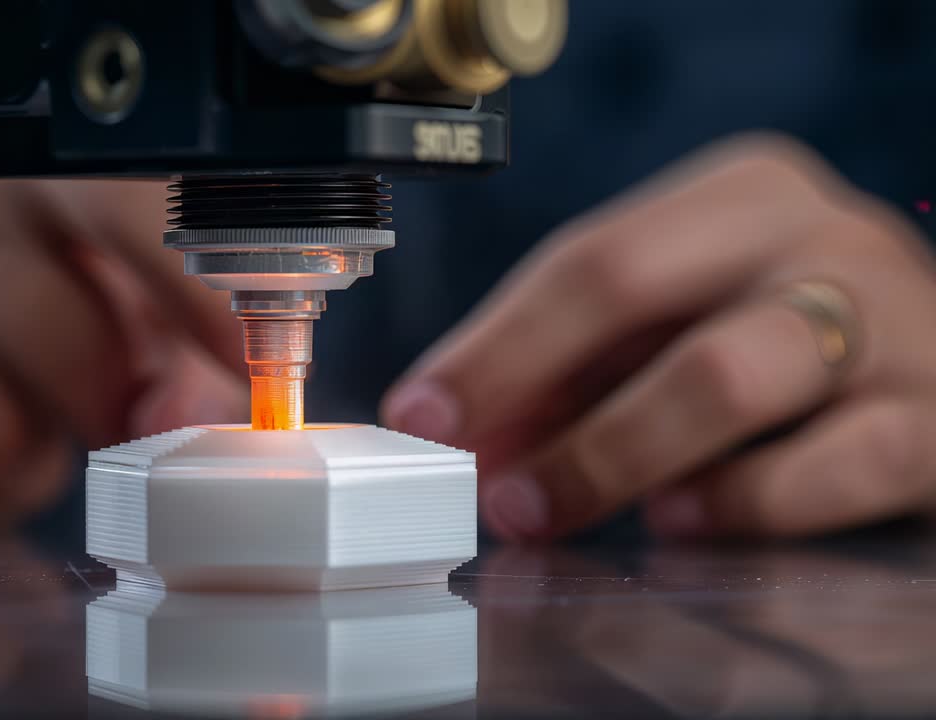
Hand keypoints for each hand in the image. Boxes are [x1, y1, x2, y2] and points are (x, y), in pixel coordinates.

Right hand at [0, 67, 243, 530]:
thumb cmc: (16, 257)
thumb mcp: (109, 264)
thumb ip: (176, 329)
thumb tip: (205, 417)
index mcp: (15, 131)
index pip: (123, 205)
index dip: (201, 305)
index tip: (254, 379)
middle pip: (60, 346)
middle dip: (110, 403)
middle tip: (113, 402)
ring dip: (24, 452)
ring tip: (17, 408)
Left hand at [383, 133, 935, 539]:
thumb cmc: (789, 341)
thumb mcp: (683, 328)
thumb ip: (575, 372)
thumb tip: (463, 437)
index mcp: (740, 197)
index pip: (587, 258)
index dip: (492, 345)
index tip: (422, 415)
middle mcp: (815, 237)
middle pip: (637, 289)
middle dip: (533, 392)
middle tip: (480, 480)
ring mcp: (889, 324)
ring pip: (726, 375)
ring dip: (612, 454)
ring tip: (549, 507)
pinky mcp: (935, 424)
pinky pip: (828, 466)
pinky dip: (739, 503)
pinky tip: (686, 522)